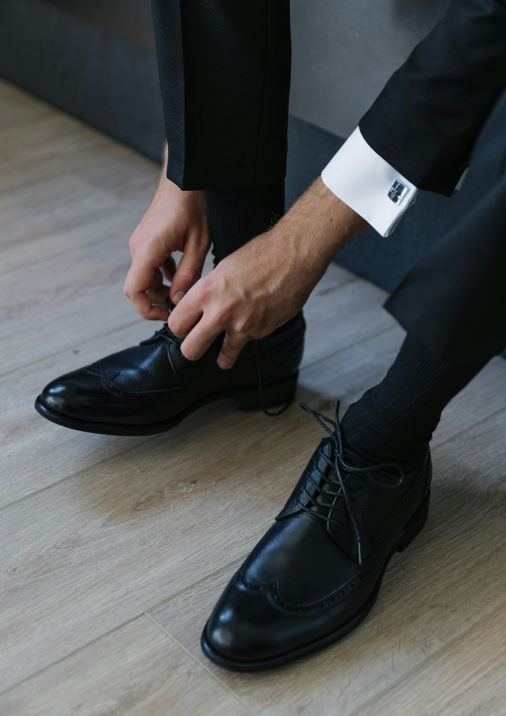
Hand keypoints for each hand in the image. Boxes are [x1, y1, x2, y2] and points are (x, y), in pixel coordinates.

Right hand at [123, 145, 209, 319]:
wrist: (185, 177)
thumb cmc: (193, 204)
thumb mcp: (198, 243)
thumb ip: (187, 275)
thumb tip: (177, 301)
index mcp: (148, 249)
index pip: (134, 290)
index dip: (147, 309)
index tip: (166, 314)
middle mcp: (138, 247)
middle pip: (138, 287)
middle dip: (157, 301)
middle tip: (180, 305)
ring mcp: (139, 243)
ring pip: (144, 277)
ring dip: (161, 288)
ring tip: (184, 289)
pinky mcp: (145, 240)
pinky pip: (148, 266)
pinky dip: (161, 275)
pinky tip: (180, 273)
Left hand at [168, 179, 366, 366]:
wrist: (293, 257)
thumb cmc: (260, 255)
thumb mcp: (222, 268)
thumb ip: (207, 291)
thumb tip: (196, 306)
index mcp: (205, 292)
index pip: (176, 323)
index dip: (178, 325)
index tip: (183, 325)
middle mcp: (220, 312)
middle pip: (190, 349)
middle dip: (191, 348)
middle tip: (195, 343)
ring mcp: (241, 325)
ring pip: (221, 356)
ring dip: (220, 356)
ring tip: (220, 356)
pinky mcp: (260, 332)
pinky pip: (245, 344)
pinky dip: (246, 340)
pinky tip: (248, 331)